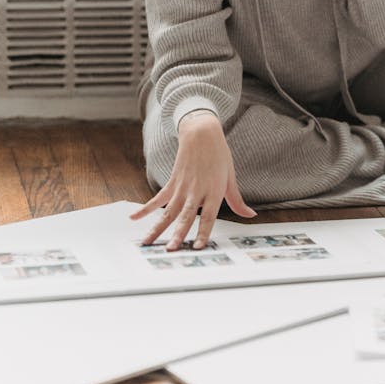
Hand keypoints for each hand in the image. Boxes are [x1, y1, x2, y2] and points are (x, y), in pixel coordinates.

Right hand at [129, 110, 255, 250]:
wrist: (202, 132)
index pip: (209, 217)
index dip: (203, 232)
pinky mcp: (172, 181)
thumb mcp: (231, 177)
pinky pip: (157, 199)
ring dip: (157, 228)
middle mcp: (197, 191)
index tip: (197, 247)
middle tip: (171, 250)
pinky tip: (133, 219)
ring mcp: (182, 187)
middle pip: (186, 216)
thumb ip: (237, 200)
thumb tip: (251, 216)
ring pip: (168, 212)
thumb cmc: (219, 155)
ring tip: (147, 243)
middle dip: (177, 234)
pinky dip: (145, 209)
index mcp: (214, 191)